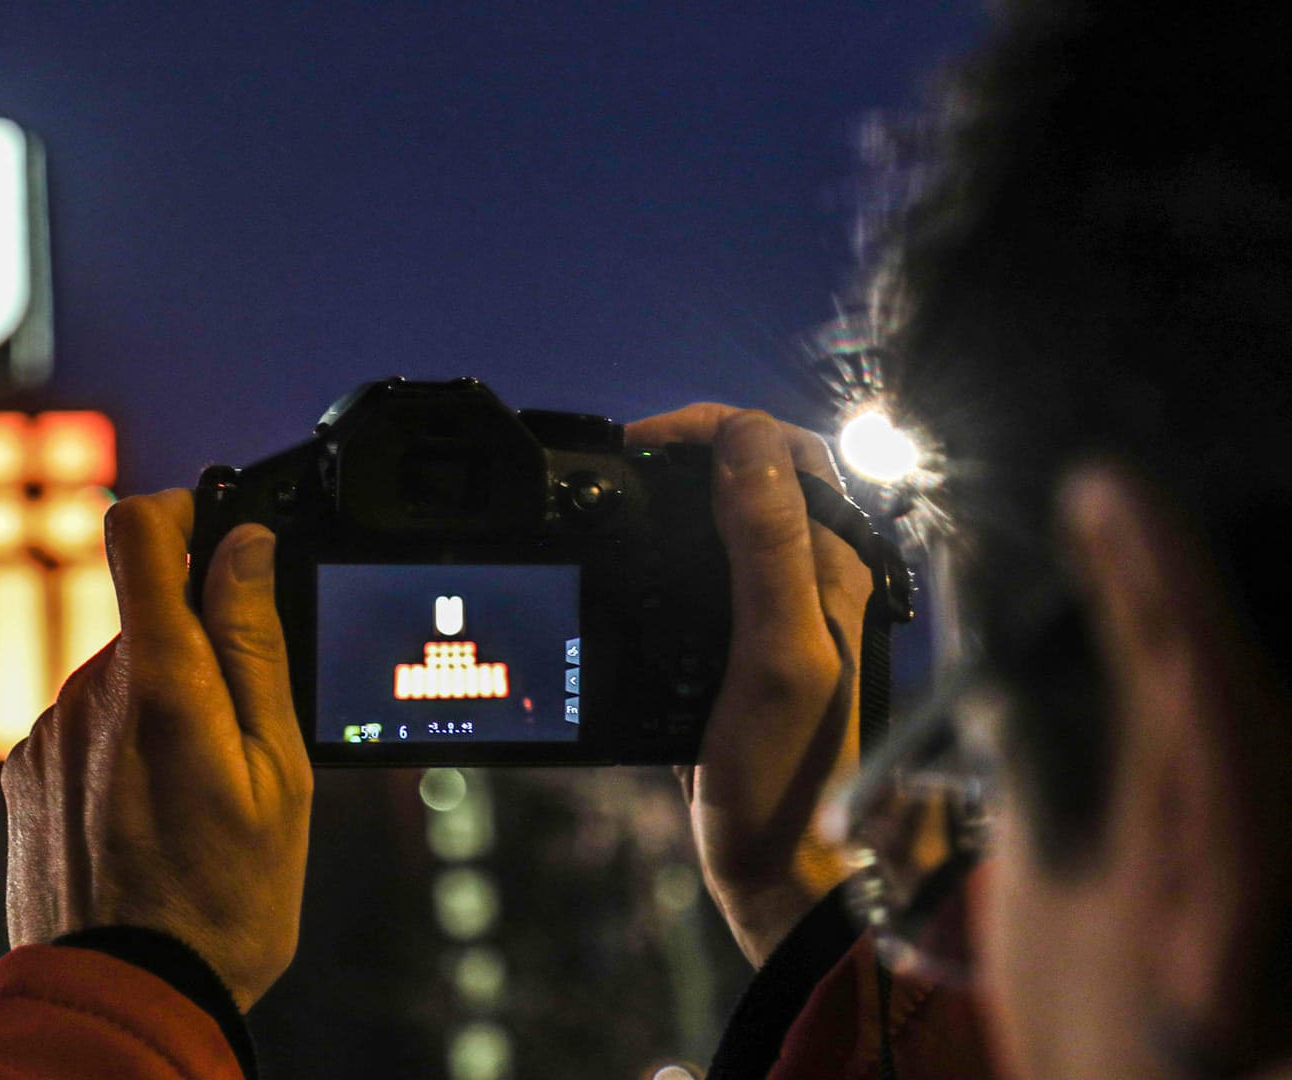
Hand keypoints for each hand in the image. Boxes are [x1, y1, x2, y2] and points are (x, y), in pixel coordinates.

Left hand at [2, 489, 312, 1010]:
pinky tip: (152, 818)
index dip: (185, 510)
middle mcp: (88, 692)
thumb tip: (244, 545)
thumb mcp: (277, 771)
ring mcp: (49, 732)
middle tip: (245, 731)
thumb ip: (254, 645)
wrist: (124, 998)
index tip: (223, 536)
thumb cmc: (223, 900)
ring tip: (199, 796)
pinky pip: (87, 725)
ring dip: (164, 705)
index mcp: (160, 681)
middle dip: (201, 647)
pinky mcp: (25, 772)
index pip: (140, 528)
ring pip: (121, 675)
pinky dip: (124, 747)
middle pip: (147, 614)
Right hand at [625, 406, 873, 964]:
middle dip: (684, 454)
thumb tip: (743, 440)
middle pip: (749, 478)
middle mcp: (805, 582)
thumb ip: (768, 545)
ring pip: (716, 527)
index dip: (711, 430)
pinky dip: (653, 561)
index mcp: (831, 568)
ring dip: (666, 503)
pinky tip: (619, 574)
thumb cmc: (793, 777)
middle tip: (617, 466)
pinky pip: (691, 583)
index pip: (783, 450)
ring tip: (612, 503)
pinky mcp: (727, 656)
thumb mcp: (778, 654)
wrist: (782, 875)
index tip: (640, 445)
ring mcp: (765, 618)